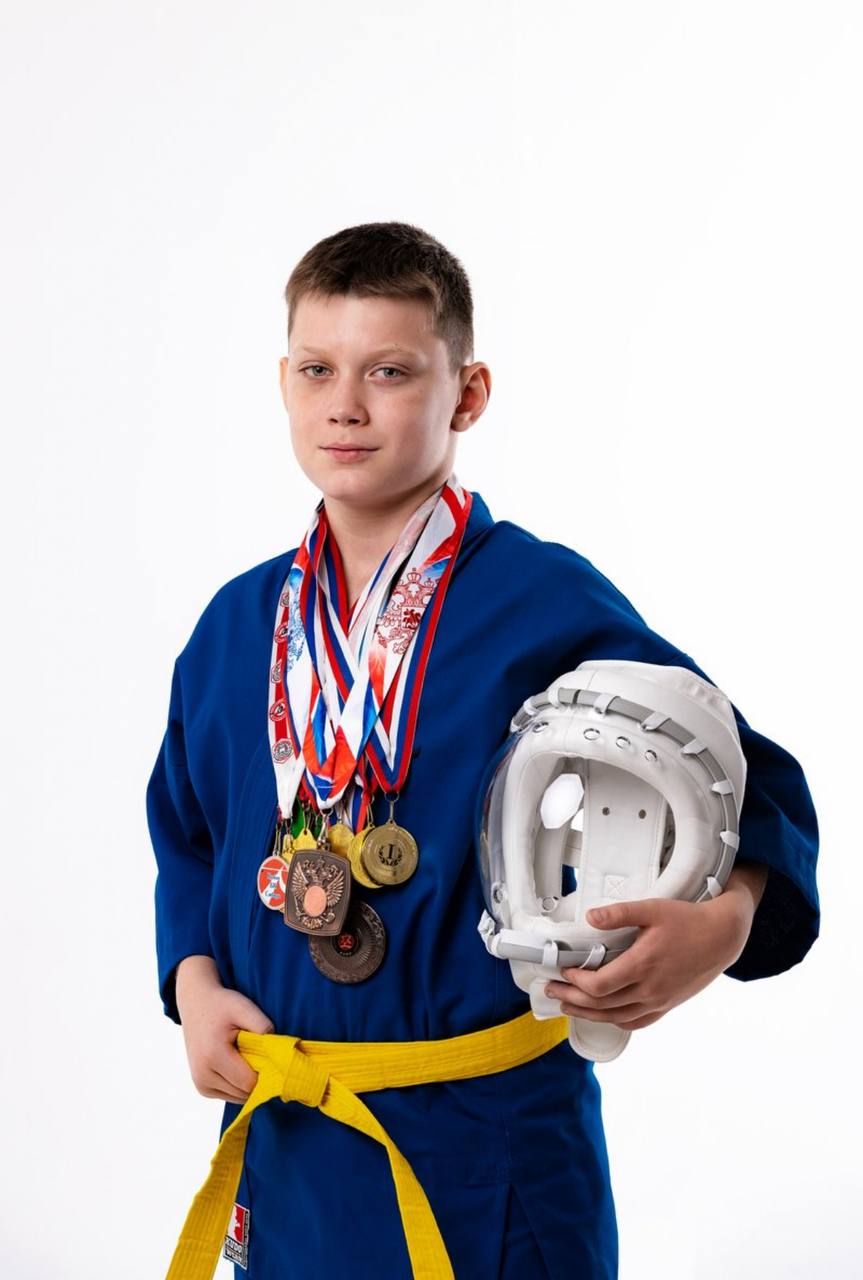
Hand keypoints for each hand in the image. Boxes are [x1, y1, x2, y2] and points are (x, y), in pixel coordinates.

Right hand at [175, 955, 274, 1102]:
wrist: (195, 1003)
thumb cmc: (221, 1004)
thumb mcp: (243, 1007)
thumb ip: (263, 1027)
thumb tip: (278, 1052)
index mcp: (213, 1056)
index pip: (249, 1082)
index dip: (265, 1073)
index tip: (271, 1057)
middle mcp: (203, 1075)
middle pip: (244, 1092)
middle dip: (258, 1078)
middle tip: (261, 1055)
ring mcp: (201, 1084)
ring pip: (238, 1097)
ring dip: (248, 1083)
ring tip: (247, 1057)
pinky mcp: (202, 1088)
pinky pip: (230, 1095)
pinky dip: (239, 1084)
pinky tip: (239, 1064)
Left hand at [543, 891, 754, 1031]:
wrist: (722, 937)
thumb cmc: (688, 920)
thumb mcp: (652, 908)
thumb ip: (619, 913)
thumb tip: (589, 917)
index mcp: (642, 966)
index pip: (598, 986)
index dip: (575, 981)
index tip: (563, 969)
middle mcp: (649, 989)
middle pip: (601, 1005)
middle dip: (572, 998)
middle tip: (551, 990)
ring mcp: (659, 1001)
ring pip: (616, 1016)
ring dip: (588, 1013)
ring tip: (568, 1006)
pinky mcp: (668, 1004)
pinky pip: (637, 1021)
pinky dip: (616, 1020)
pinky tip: (604, 1015)